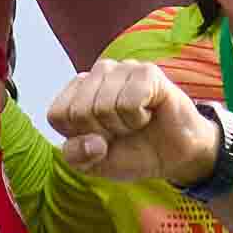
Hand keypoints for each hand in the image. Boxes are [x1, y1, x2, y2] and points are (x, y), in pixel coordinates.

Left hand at [37, 56, 216, 190]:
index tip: (100, 139)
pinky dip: (139, 118)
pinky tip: (149, 114)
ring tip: (136, 122)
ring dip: (122, 126)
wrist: (174, 156)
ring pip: (103, 106)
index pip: (57, 115)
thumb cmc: (132, 152)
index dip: (79, 137)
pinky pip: (129, 101)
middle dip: (102, 133)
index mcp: (78, 91)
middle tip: (122, 131)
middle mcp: (98, 74)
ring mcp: (123, 69)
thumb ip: (76, 156)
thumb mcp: (94, 164)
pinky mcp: (147, 71)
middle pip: (79, 112)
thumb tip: (92, 141)